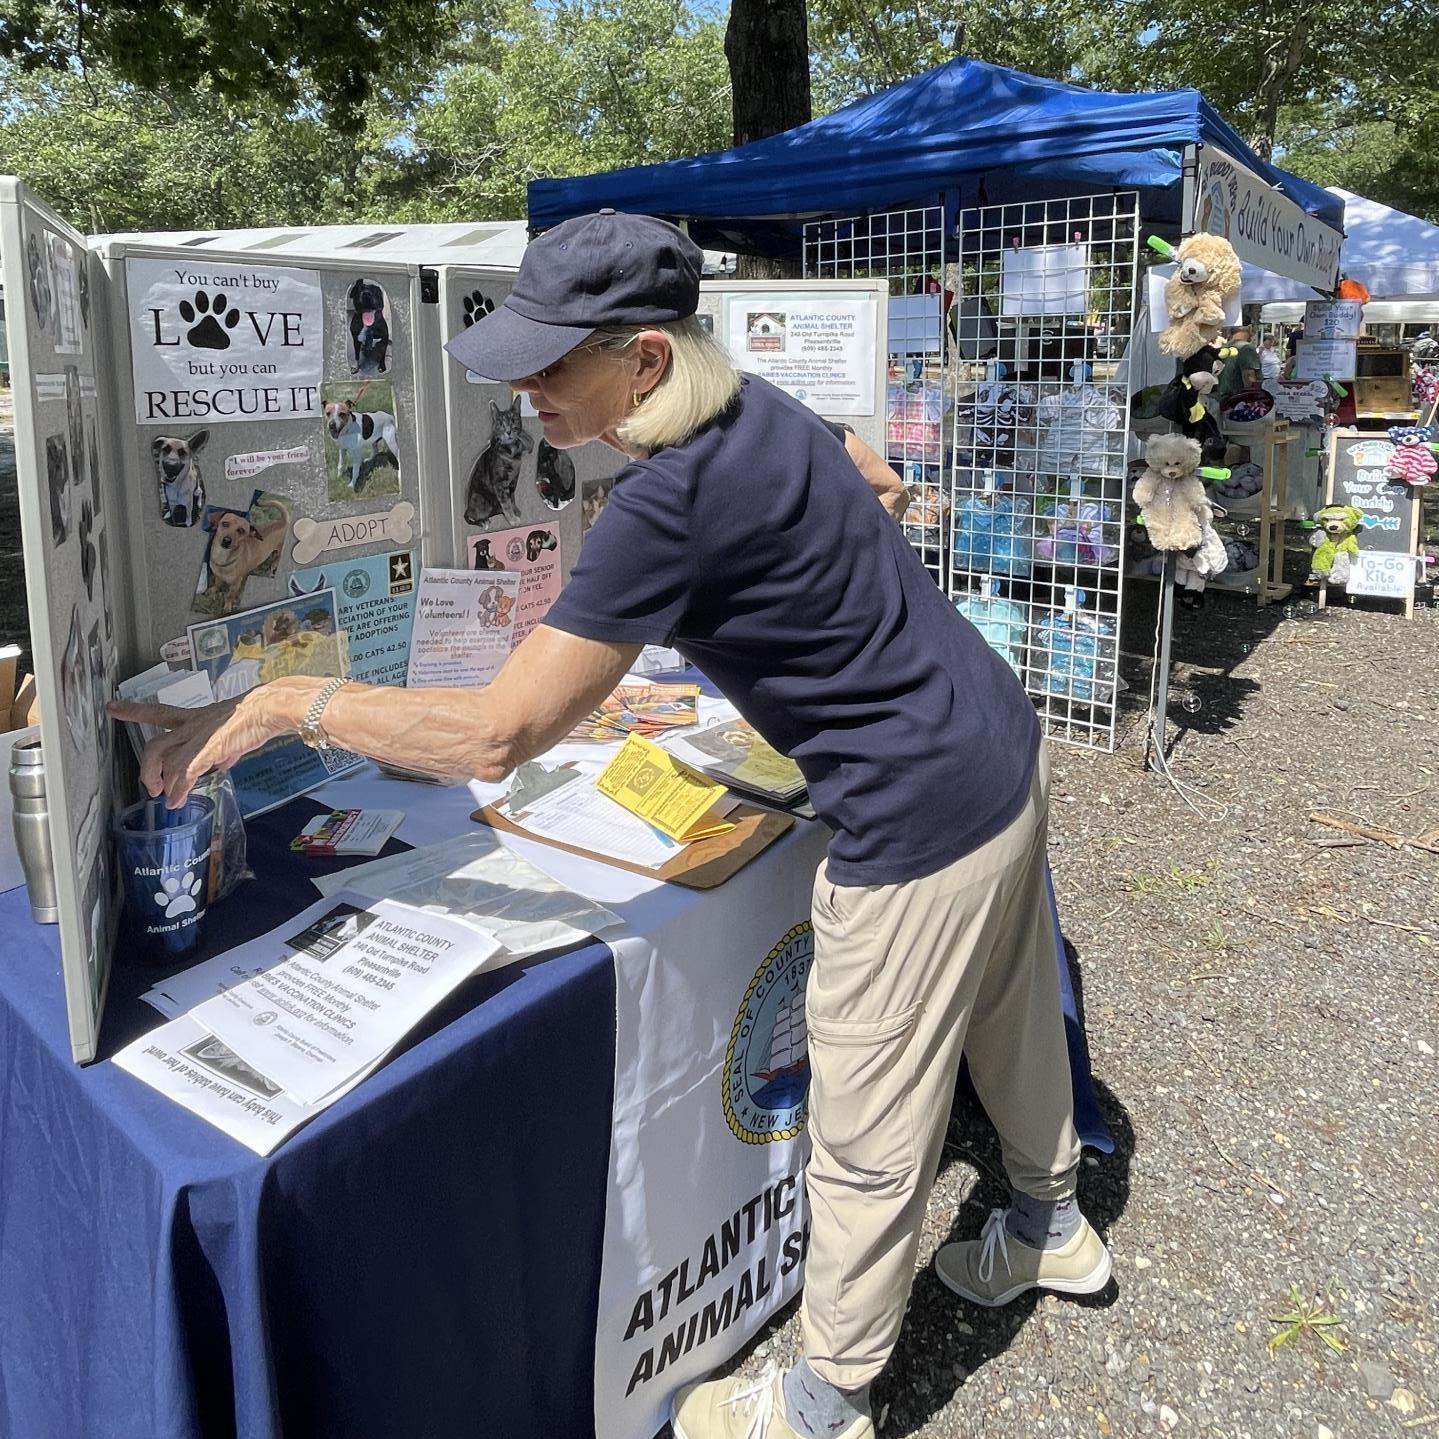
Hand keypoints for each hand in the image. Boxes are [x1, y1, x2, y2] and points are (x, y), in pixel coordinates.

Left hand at [108, 688, 285, 807]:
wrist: (268, 709)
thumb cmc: (257, 714)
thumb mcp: (232, 732)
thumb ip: (220, 748)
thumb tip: (220, 762)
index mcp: (196, 717)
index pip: (159, 712)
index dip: (134, 711)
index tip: (112, 708)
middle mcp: (190, 726)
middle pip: (155, 746)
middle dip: (147, 768)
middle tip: (149, 786)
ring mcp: (196, 738)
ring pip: (164, 761)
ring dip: (162, 783)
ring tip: (166, 799)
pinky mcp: (206, 750)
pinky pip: (184, 774)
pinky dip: (179, 790)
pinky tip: (178, 801)